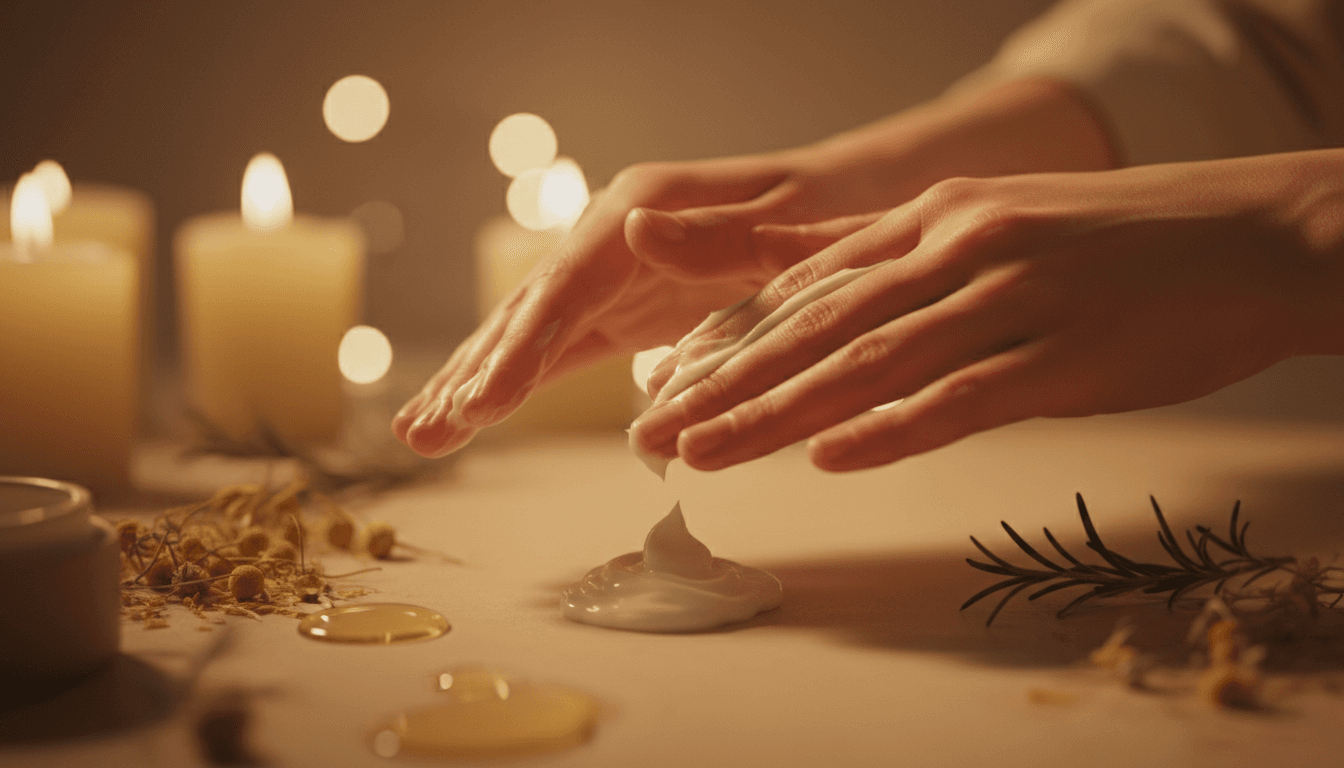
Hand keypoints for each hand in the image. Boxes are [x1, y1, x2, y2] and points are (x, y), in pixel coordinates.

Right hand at [392, 151, 880, 456]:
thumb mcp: (789, 217)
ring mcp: (608, 269)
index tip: (482, 404)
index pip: (565, 286)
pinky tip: (472, 418)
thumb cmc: (827, 205)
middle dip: (475, 374)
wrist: (841, 198)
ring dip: (475, 383)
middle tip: (425, 433)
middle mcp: (610, 233)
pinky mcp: (618, 305)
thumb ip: (718, 233)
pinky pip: (556, 349)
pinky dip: (513, 384)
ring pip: (528, 330)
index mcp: (642, 209)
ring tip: (419, 437)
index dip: (520, 349)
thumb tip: (634, 228)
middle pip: (528, 309)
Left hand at [631, 151, 1343, 471]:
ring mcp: (1006, 300)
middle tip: (654, 427)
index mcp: (933, 219)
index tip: (665, 379)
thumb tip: (821, 305)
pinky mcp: (1061, 356)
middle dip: (724, 382)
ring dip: (776, 412)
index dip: (728, 336)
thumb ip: (905, 262)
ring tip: (703, 452)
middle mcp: (955, 250)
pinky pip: (962, 397)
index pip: (807, 286)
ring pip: (868, 364)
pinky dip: (892, 429)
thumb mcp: (995, 225)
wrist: (1250, 234)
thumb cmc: (1116, 243)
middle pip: (815, 326)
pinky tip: (830, 458)